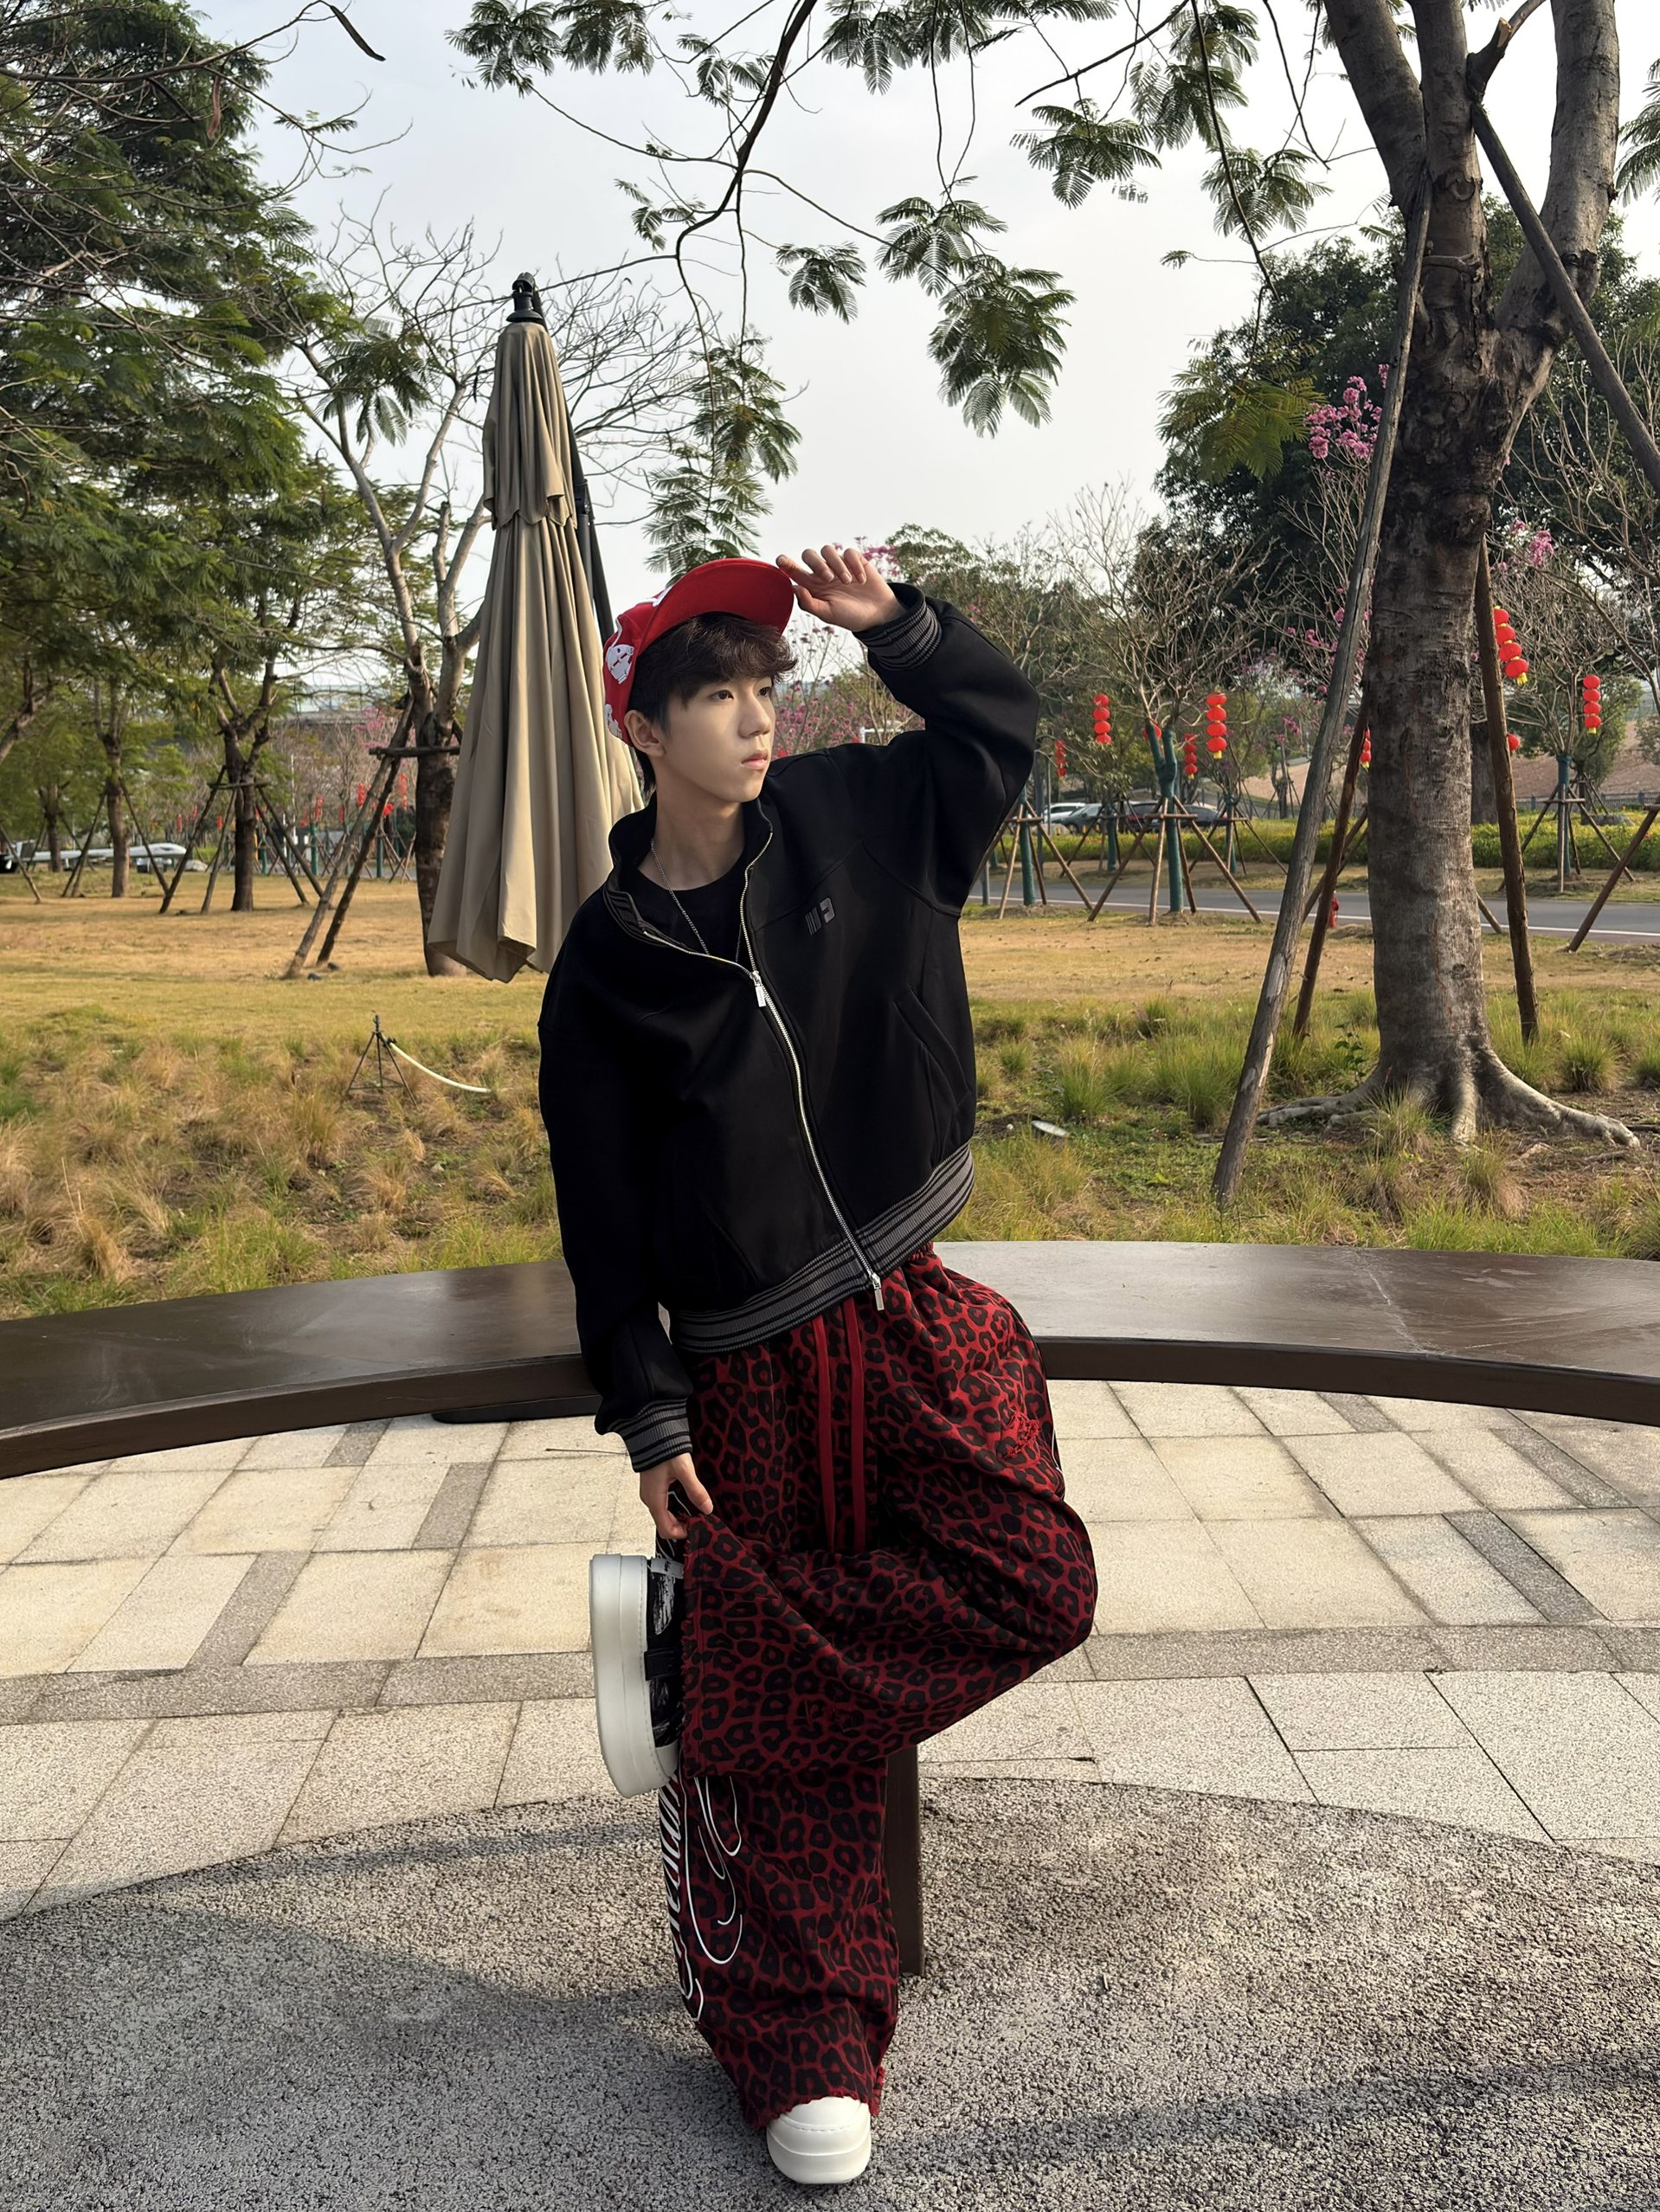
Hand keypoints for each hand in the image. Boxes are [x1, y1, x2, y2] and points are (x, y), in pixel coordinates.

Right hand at [639, 1451, 711, 1540]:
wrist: (652, 1432)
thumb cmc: (664, 1448)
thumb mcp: (684, 1469)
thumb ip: (696, 1490)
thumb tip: (707, 1507)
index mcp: (654, 1499)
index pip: (666, 1529)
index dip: (682, 1533)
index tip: (697, 1528)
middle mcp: (650, 1499)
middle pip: (665, 1524)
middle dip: (682, 1526)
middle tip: (700, 1520)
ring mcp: (650, 1493)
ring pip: (664, 1515)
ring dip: (679, 1517)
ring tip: (696, 1512)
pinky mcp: (654, 1486)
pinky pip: (663, 1505)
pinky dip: (675, 1508)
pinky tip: (687, 1502)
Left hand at [776, 544, 900, 632]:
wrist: (877, 615)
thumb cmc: (849, 616)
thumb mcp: (827, 614)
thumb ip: (809, 603)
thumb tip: (793, 587)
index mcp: (812, 586)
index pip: (794, 571)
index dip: (786, 564)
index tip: (780, 560)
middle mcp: (823, 572)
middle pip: (809, 554)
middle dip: (816, 563)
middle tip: (828, 578)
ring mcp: (839, 565)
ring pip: (828, 550)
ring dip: (837, 565)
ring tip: (847, 582)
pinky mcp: (855, 560)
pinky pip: (849, 552)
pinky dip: (854, 565)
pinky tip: (861, 581)